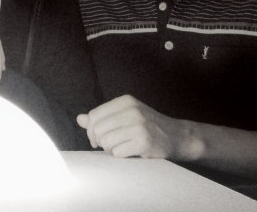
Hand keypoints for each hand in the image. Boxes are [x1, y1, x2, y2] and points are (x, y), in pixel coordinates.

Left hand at [76, 94, 190, 159]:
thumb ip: (102, 117)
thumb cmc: (147, 126)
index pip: (94, 115)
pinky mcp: (144, 142)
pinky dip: (120, 155)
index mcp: (125, 101)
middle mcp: (131, 110)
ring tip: (121, 147)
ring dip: (110, 149)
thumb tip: (79, 119)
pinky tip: (130, 152)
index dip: (91, 130)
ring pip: (106, 142)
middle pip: (98, 129)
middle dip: (99, 141)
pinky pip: (117, 152)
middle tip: (108, 146)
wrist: (177, 136)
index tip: (96, 139)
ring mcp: (138, 125)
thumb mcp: (125, 116)